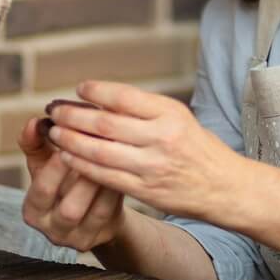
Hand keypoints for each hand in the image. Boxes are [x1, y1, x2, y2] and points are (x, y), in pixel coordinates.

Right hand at [17, 117, 126, 251]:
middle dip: (84, 179)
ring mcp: (79, 238)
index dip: (54, 169)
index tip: (67, 145)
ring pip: (95, 212)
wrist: (87, 209)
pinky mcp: (101, 238)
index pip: (42, 191)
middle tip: (97, 150)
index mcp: (33, 210)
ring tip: (113, 156)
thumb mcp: (45, 163)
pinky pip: (112, 213)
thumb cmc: (63, 179)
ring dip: (104, 183)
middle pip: (69, 209)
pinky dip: (116, 189)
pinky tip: (123, 169)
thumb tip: (33, 121)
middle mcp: (53, 229)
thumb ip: (36, 142)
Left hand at [44, 81, 243, 221]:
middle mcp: (162, 138)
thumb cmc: (198, 148)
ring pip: (99, 151)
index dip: (97, 91)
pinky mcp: (145, 190)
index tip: (79, 89)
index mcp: (170, 114)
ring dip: (70, 141)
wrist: (225, 188)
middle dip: (73, 115)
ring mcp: (152, 166)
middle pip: (105, 124)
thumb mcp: (179, 117)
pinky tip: (67, 157)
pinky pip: (105, 176)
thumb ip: (144, 109)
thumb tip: (102, 98)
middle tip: (55, 110)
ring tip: (55, 132)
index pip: (125, 97)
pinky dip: (81, 165)